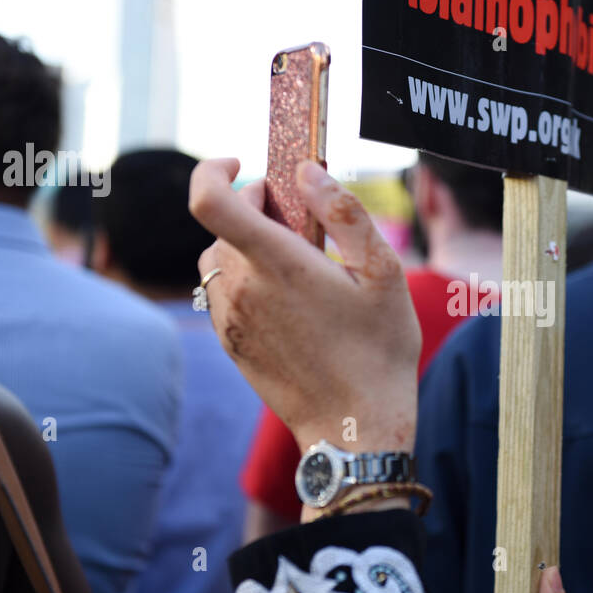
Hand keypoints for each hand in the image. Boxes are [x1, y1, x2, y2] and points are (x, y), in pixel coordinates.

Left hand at [189, 158, 420, 454]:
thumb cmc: (378, 351)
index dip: (214, 169)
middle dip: (256, 210)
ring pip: (219, 259)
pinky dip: (247, 279)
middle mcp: (241, 288)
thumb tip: (306, 171)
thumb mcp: (383, 274)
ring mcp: (230, 319)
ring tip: (299, 263)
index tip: (242, 164)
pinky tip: (291, 299)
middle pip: (222, 225)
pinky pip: (224, 293)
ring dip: (247, 246)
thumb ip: (344, 213)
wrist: (355, 428)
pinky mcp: (230, 344)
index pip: (209, 199)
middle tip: (306, 224)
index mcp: (276, 264)